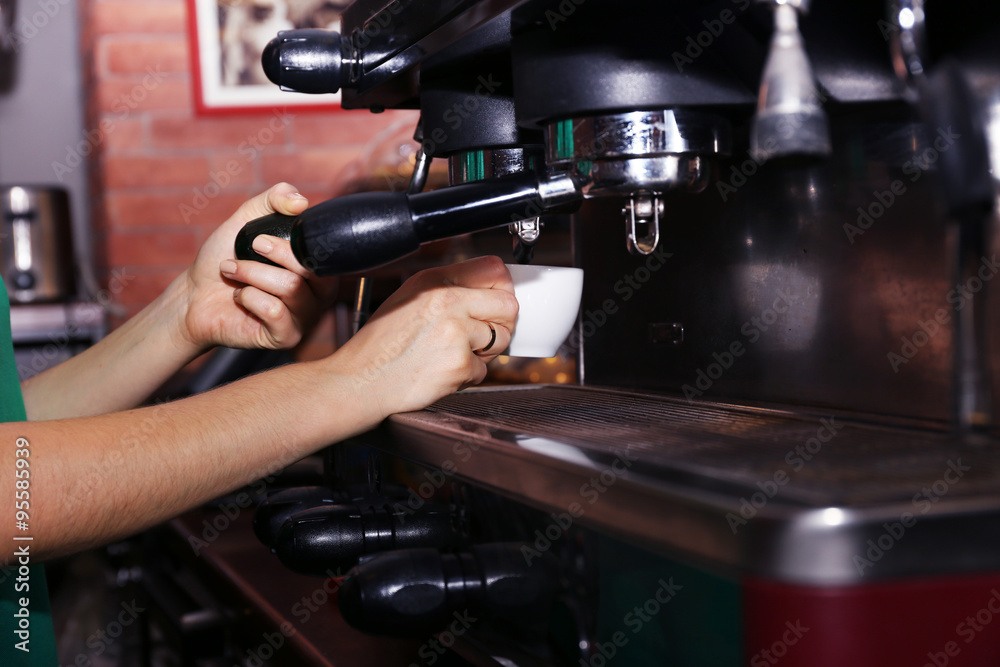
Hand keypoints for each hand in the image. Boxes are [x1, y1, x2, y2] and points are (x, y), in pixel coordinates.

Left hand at [178, 183, 338, 352]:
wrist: (195, 294)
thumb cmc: (225, 257)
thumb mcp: (247, 219)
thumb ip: (274, 199)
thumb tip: (301, 202)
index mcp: (317, 267)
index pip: (324, 253)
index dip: (294, 243)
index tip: (259, 237)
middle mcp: (318, 294)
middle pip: (311, 271)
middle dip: (272, 256)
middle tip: (246, 250)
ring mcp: (305, 318)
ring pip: (291, 289)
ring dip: (252, 274)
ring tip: (231, 271)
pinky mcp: (286, 337)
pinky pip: (275, 312)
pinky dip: (249, 298)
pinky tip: (239, 298)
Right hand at [330, 255, 518, 416]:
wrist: (360, 381)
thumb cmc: (381, 345)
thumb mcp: (409, 298)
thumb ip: (449, 290)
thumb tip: (489, 293)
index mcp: (435, 281)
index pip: (495, 270)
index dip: (501, 289)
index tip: (496, 302)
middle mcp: (448, 301)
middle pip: (508, 305)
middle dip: (501, 323)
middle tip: (480, 336)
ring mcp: (456, 333)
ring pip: (502, 339)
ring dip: (484, 352)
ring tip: (453, 354)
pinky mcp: (460, 364)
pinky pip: (484, 370)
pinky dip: (467, 375)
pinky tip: (442, 370)